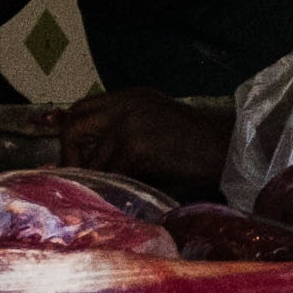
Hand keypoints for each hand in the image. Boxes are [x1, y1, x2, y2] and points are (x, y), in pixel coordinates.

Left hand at [57, 88, 228, 200]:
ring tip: (108, 191)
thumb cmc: (195, 148)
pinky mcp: (136, 144)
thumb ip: (122, 133)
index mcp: (129, 98)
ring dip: (95, 179)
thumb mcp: (153, 128)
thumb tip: (86, 160)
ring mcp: (130, 122)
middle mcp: (126, 104)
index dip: (69, 134)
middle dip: (70, 157)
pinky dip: (113, 187)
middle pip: (75, 125)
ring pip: (90, 156)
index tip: (65, 160)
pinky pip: (109, 172)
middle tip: (80, 179)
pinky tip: (125, 194)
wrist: (227, 149)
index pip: (81, 108)